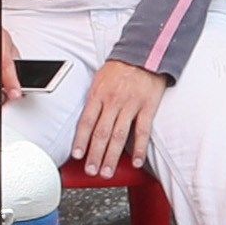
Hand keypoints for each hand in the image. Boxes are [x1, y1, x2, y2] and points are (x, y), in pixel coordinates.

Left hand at [67, 58, 168, 176]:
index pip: (86, 122)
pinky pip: (142, 131)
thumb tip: (87, 122)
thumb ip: (94, 101)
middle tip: (91, 171)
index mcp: (99, 94)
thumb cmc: (121, 68)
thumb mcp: (100, 79)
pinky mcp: (148, 107)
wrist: (145, 53)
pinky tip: (136, 162)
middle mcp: (113, 101)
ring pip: (119, 136)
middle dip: (95, 155)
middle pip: (101, 133)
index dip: (81, 141)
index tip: (77, 155)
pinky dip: (140, 148)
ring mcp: (131, 105)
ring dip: (112, 156)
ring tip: (107, 171)